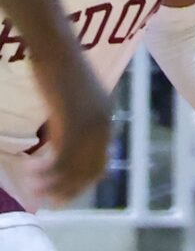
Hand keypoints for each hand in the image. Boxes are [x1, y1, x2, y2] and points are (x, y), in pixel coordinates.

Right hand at [22, 74, 109, 206]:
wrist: (57, 49)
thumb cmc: (59, 69)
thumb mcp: (72, 101)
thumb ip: (72, 123)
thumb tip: (60, 144)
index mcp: (106, 118)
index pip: (100, 163)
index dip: (81, 182)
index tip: (63, 194)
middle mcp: (103, 124)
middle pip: (89, 171)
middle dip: (69, 189)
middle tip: (49, 201)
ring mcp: (89, 124)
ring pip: (73, 168)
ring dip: (53, 184)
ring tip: (35, 191)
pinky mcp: (72, 122)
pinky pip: (60, 158)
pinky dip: (46, 172)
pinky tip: (31, 175)